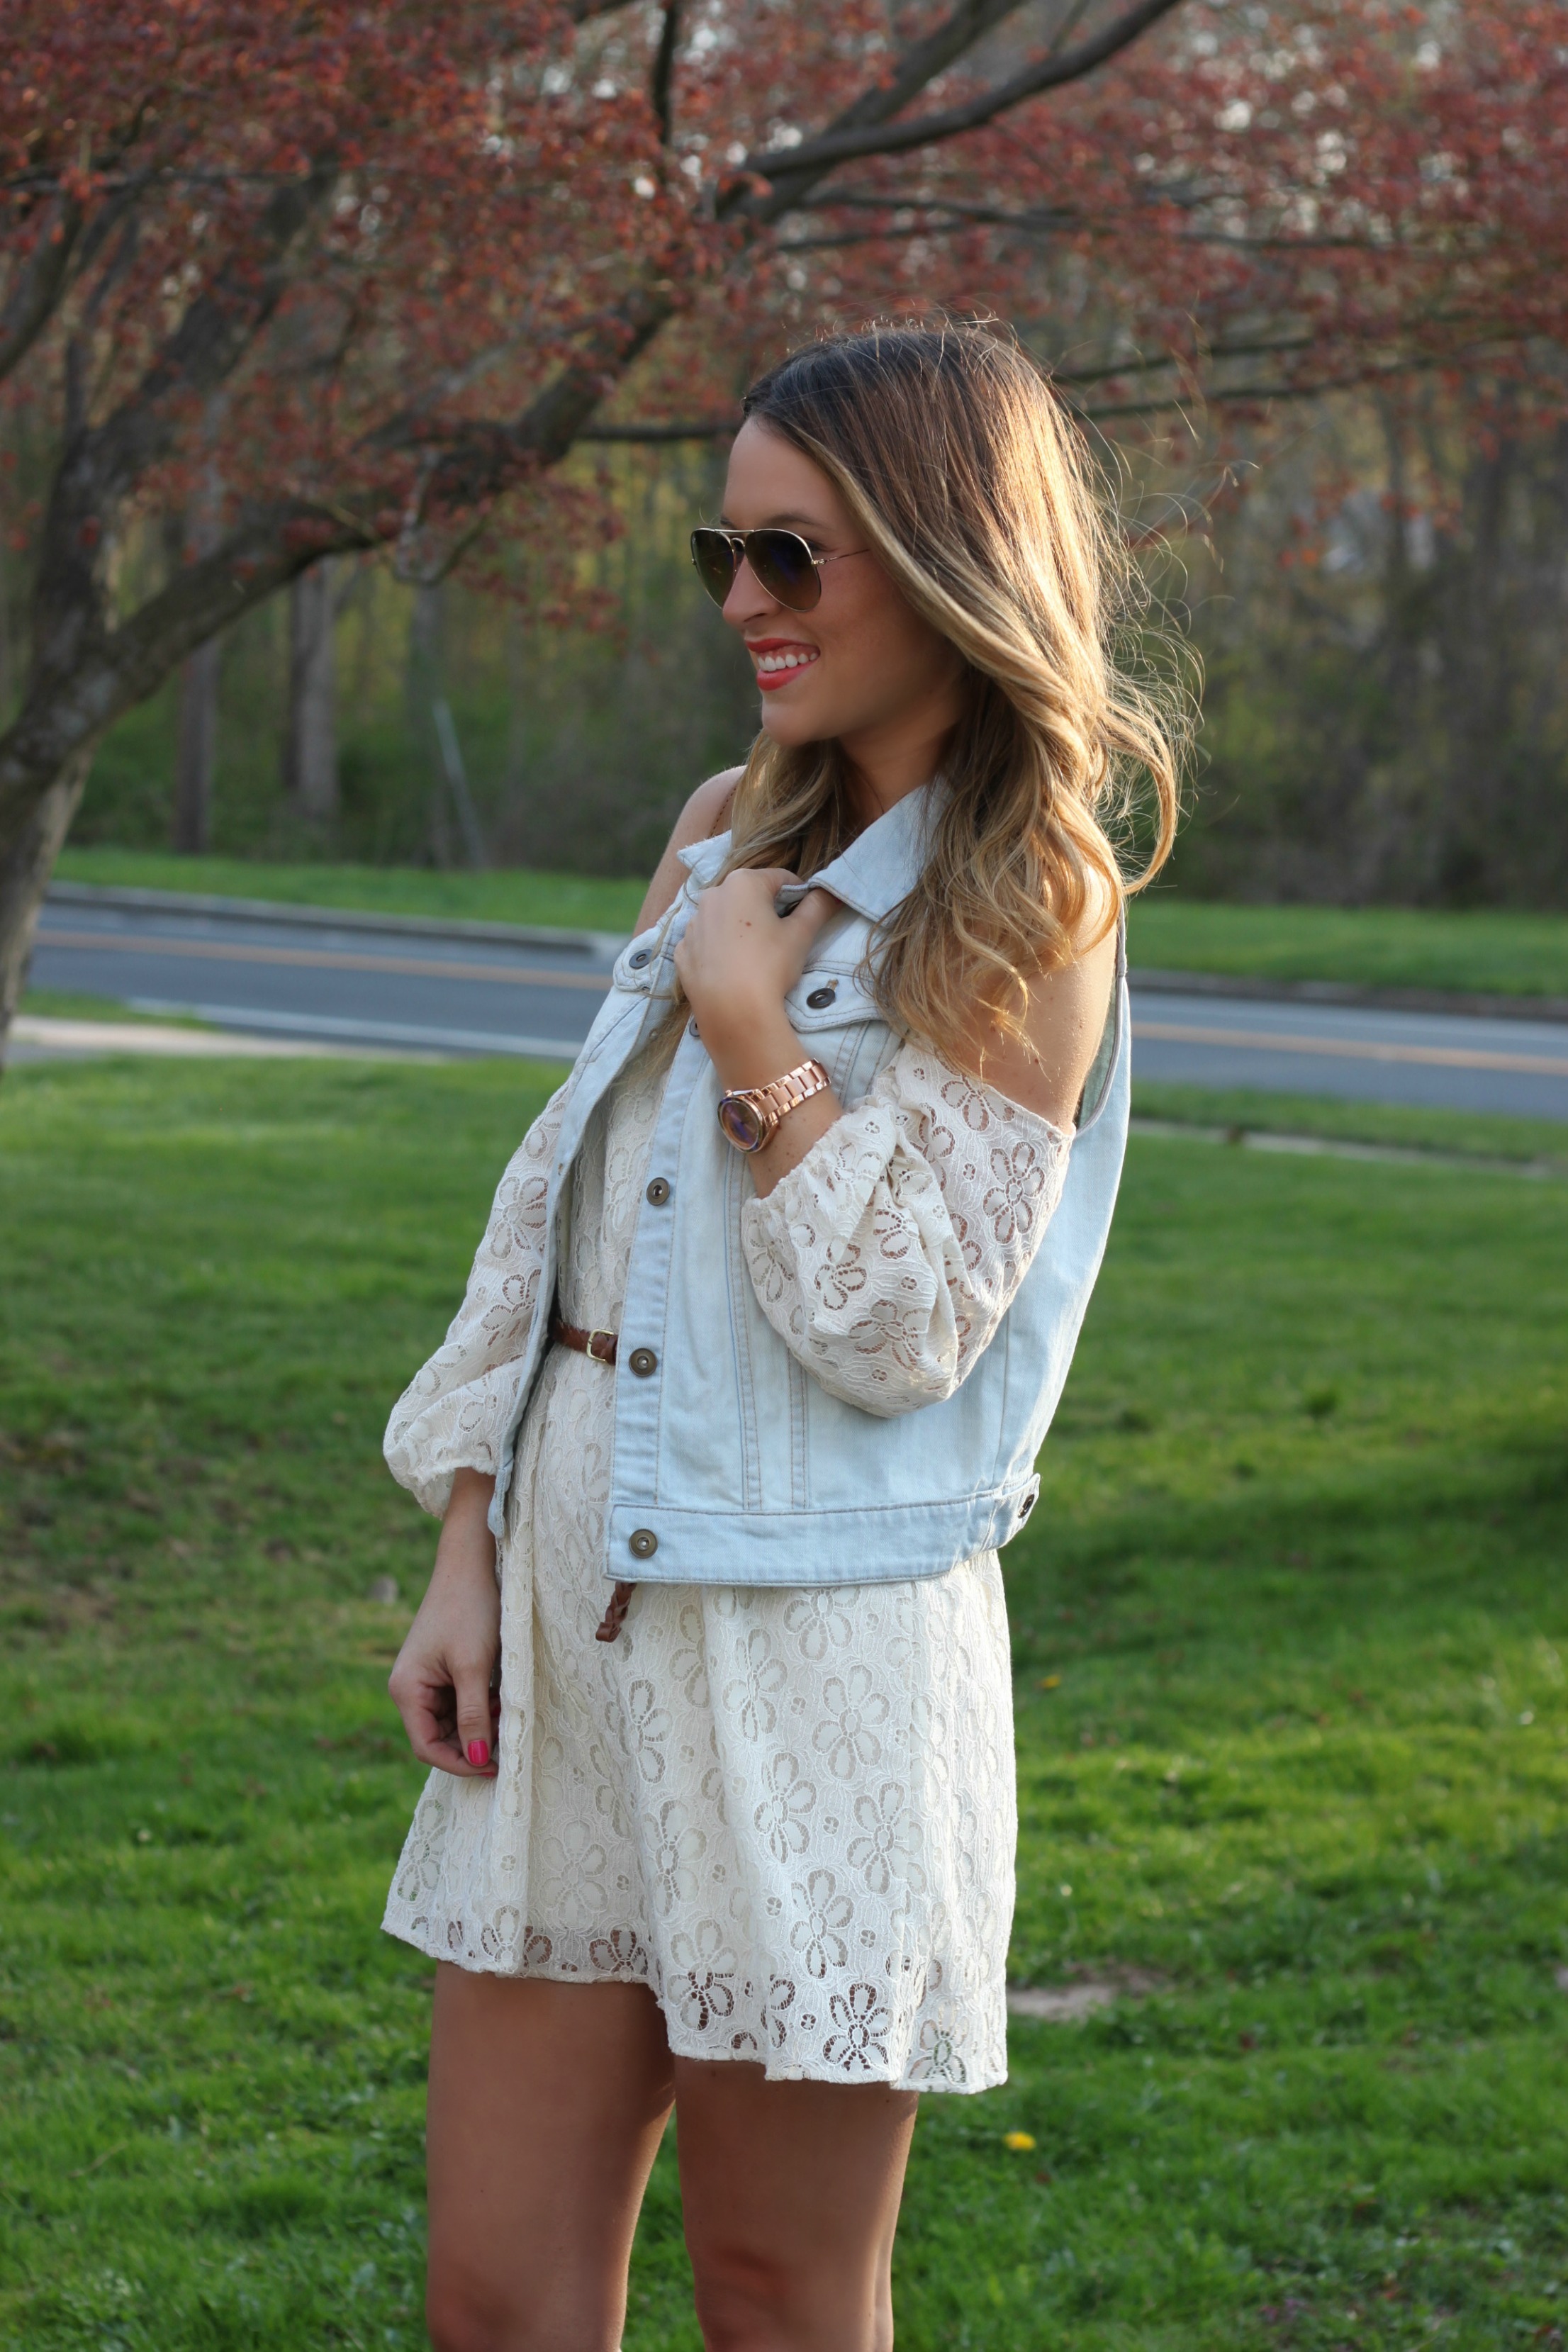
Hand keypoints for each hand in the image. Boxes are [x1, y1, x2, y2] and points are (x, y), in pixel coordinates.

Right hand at [388, 1468, 501, 1776]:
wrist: (471, 1564)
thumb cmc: (469, 1611)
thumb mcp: (474, 1667)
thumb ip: (474, 1717)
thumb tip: (476, 1761)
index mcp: (407, 1690)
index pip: (427, 1747)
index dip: (459, 1763)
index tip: (494, 1766)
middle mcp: (411, 1688)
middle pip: (438, 1737)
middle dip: (472, 1742)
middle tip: (506, 1736)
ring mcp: (426, 1679)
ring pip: (452, 1722)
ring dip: (479, 1724)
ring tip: (504, 1710)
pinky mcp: (443, 1670)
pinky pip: (459, 1703)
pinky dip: (480, 1707)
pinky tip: (500, 1697)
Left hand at [673, 867, 839, 1067]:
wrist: (733, 1012)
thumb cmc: (770, 965)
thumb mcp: (802, 934)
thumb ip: (818, 906)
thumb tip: (830, 892)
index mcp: (743, 883)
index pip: (781, 879)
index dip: (798, 895)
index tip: (805, 916)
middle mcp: (712, 895)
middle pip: (749, 896)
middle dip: (766, 911)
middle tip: (780, 939)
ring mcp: (692, 924)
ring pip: (725, 918)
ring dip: (741, 928)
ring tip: (754, 957)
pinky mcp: (682, 952)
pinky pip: (706, 942)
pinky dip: (719, 949)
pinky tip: (731, 969)